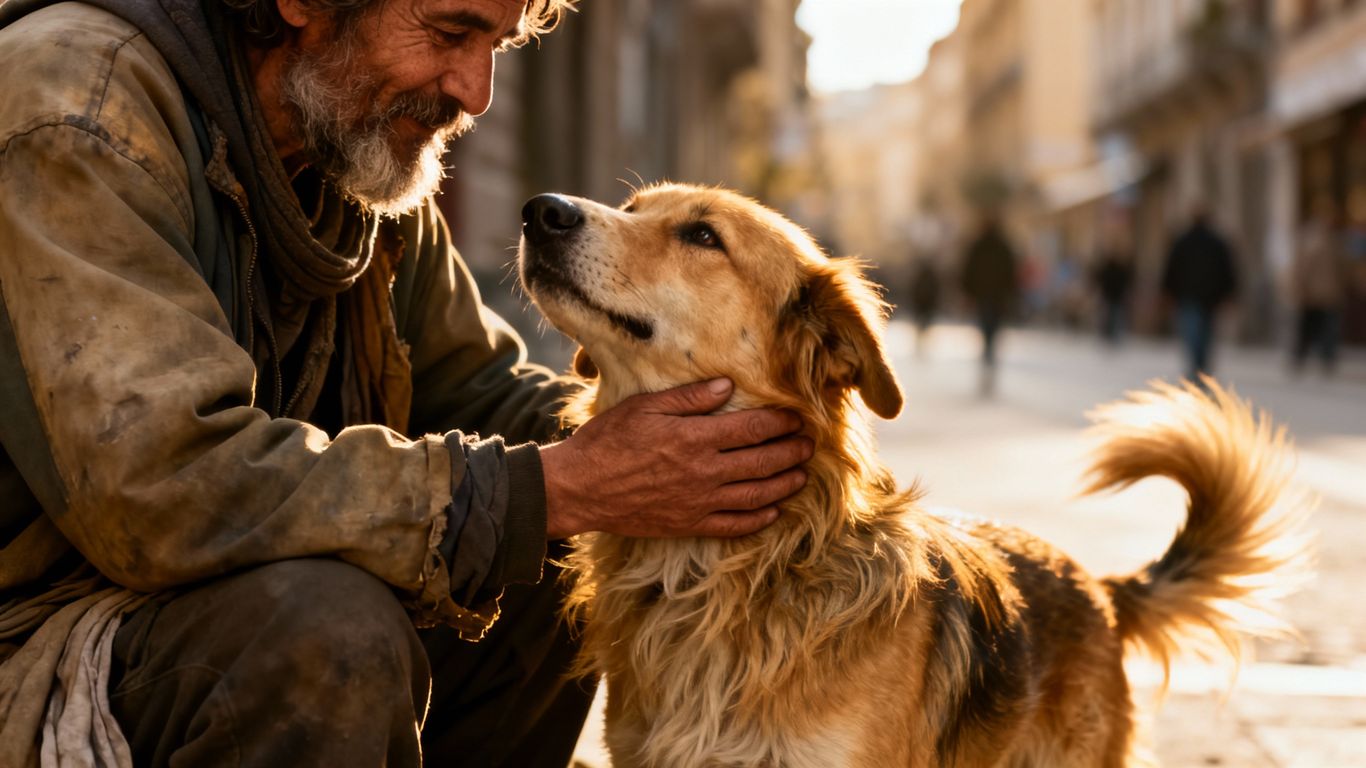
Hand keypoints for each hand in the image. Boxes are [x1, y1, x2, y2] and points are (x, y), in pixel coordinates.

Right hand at [539, 378, 812, 538]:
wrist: (578, 489)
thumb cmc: (607, 441)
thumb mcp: (643, 407)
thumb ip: (688, 398)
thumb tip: (728, 385)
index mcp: (694, 439)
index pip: (752, 428)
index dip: (780, 422)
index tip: (797, 417)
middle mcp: (703, 473)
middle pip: (762, 462)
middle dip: (791, 452)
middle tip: (809, 444)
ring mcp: (698, 503)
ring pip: (755, 495)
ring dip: (784, 485)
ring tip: (801, 475)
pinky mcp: (688, 524)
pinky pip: (733, 526)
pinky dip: (757, 520)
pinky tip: (772, 513)